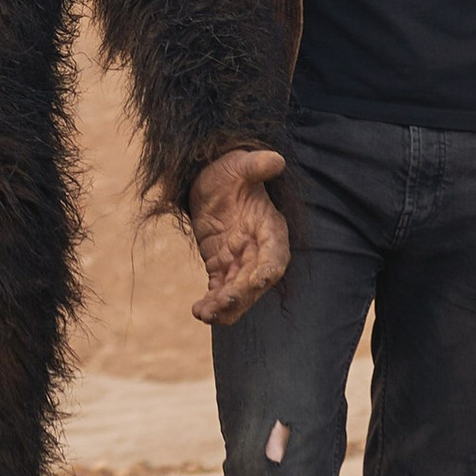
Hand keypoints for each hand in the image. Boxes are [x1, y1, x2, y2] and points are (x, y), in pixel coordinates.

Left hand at [188, 147, 289, 326]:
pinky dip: (212, 303)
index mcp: (269, 227)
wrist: (210, 182)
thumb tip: (276, 160)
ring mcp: (239, 262)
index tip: (261, 281)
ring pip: (238, 292)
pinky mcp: (222, 268)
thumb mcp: (240, 164)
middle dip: (243, 294)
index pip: (276, 254)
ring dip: (226, 307)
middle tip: (225, 303)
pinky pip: (219, 291)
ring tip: (206, 314)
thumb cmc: (230, 171)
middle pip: (256, 280)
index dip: (270, 268)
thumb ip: (256, 165)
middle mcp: (258, 250)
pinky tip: (199, 311)